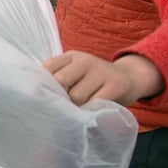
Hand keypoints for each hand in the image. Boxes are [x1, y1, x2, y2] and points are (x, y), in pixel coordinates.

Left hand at [43, 51, 163, 106]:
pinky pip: (95, 102)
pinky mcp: (115, 85)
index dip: (45, 84)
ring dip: (77, 106)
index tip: (48, 94)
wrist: (130, 77)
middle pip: (61, 81)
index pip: (48, 67)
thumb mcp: (75, 72)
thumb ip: (58, 77)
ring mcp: (101, 71)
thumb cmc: (93, 80)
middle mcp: (85, 60)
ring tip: (83, 106)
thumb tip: (38, 94)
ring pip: (76, 96)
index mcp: (71, 56)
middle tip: (67, 103)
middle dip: (62, 96)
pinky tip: (94, 109)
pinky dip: (91, 110)